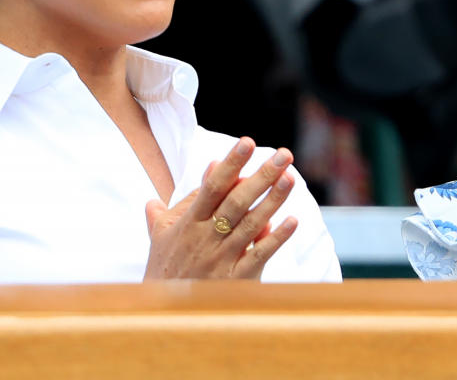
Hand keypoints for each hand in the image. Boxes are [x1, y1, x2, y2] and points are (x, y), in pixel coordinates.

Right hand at [142, 137, 297, 279]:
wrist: (166, 314)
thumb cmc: (166, 266)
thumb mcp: (163, 232)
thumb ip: (185, 199)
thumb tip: (210, 166)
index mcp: (188, 223)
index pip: (212, 187)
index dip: (231, 164)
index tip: (248, 143)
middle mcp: (205, 238)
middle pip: (237, 202)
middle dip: (261, 176)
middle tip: (284, 154)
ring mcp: (222, 258)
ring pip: (251, 224)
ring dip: (273, 201)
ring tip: (290, 178)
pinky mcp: (236, 279)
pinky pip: (258, 255)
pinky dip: (276, 238)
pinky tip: (293, 221)